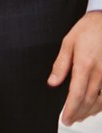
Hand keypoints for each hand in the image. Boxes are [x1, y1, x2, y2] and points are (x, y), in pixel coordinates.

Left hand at [51, 10, 101, 124]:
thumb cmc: (89, 29)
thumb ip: (61, 64)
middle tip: (70, 120)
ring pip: (101, 100)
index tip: (65, 118)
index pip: (76, 94)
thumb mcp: (68, 42)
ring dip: (90, 111)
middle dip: (78, 113)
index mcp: (84, 65)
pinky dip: (101, 103)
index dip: (70, 109)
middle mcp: (99, 73)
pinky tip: (94, 106)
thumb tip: (52, 82)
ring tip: (80, 116)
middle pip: (89, 100)